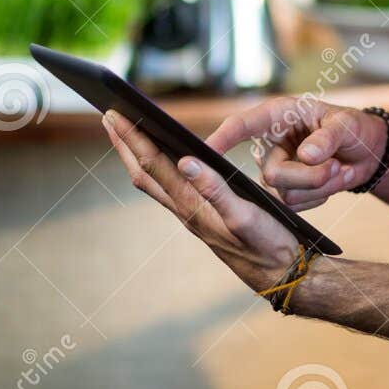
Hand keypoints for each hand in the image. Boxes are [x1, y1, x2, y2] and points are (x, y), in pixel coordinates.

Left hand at [101, 109, 299, 294]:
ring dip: (136, 157)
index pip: (153, 164)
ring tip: (126, 135)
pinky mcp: (200, 218)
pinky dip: (158, 169)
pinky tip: (164, 162)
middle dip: (124, 144)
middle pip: (144, 173)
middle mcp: (184, 210)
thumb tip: (185, 161)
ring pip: (153, 182)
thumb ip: (215, 189)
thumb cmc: (266, 245)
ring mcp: (190, 216)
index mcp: (191, 205)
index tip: (114, 114)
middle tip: (108, 117)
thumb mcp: (244, 215)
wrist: (280, 275)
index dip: (132, 138)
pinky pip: (169, 189)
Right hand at [206, 96, 388, 212]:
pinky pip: (296, 205)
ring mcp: (277, 168)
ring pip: (284, 193)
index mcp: (277, 116)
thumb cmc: (352, 128)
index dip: (222, 139)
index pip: (241, 125)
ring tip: (338, 169)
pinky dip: (320, 197)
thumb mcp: (346, 126)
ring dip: (319, 186)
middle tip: (335, 166)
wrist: (367, 153)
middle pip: (272, 173)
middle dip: (309, 176)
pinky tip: (332, 181)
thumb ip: (327, 138)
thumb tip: (306, 155)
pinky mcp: (287, 190)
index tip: (204, 152)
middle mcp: (271, 143)